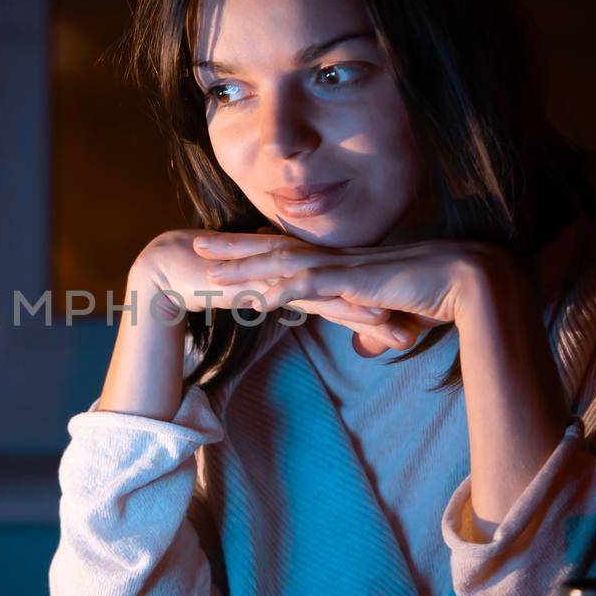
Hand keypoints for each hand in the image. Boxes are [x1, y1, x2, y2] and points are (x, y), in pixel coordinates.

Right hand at [131, 228, 394, 328]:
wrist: (167, 265)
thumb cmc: (204, 280)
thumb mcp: (249, 293)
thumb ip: (272, 298)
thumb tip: (291, 311)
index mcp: (293, 268)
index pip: (344, 285)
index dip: (376, 299)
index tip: (410, 314)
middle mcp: (295, 266)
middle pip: (352, 286)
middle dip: (389, 304)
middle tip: (428, 321)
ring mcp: (284, 272)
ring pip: (340, 292)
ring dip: (376, 311)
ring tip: (411, 330)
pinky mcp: (270, 283)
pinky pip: (313, 298)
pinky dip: (343, 309)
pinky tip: (369, 319)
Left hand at [193, 231, 508, 352]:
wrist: (473, 284)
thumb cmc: (440, 298)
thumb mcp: (396, 318)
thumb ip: (374, 328)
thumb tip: (364, 347)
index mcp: (344, 264)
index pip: (290, 253)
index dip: (256, 251)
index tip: (227, 253)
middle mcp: (340, 259)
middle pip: (276, 249)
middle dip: (235, 248)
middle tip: (197, 245)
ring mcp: (347, 267)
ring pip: (285, 264)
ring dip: (247, 268)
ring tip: (211, 273)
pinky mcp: (358, 281)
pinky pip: (313, 285)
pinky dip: (283, 290)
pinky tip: (257, 300)